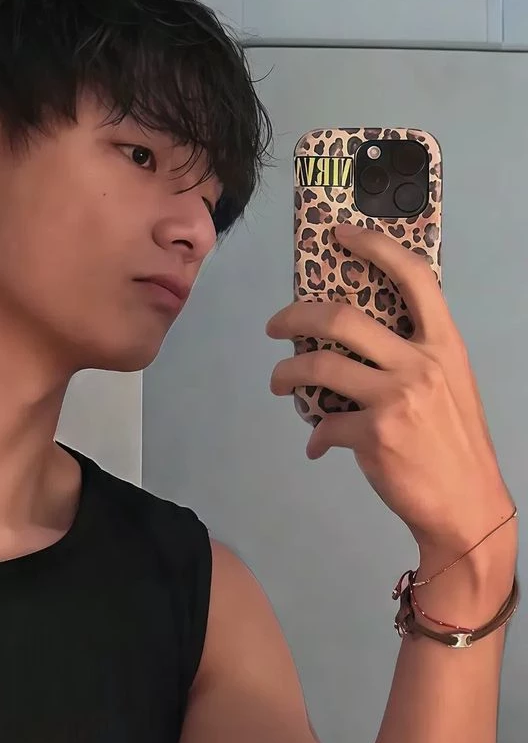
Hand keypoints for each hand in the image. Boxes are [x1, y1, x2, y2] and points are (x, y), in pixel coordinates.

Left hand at [266, 225, 512, 556]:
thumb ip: (412, 358)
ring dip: (286, 373)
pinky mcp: (375, 434)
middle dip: (294, 315)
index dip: (373, 247)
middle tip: (275, 326)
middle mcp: (421, 362)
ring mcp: (398, 397)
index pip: (413, 276)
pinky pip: (324, 424)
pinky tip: (319, 445)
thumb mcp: (449, 386)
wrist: (467, 506)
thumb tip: (356, 348)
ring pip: (318, 365)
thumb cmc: (455, 444)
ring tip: (278, 382)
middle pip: (341, 317)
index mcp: (444, 343)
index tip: (339, 236)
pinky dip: (316, 436)